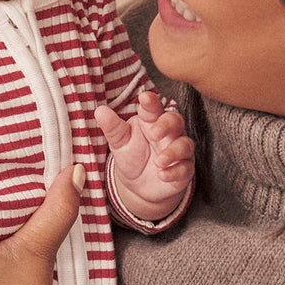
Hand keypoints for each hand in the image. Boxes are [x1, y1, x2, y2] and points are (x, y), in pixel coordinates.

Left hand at [95, 91, 193, 212]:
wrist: (140, 187)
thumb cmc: (132, 158)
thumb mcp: (120, 143)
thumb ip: (113, 128)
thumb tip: (100, 111)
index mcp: (151, 120)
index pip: (153, 107)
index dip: (151, 102)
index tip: (144, 97)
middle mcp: (168, 133)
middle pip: (175, 120)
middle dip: (166, 125)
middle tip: (153, 133)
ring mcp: (178, 150)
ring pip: (184, 145)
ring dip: (172, 152)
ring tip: (158, 161)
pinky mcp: (184, 169)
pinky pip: (185, 168)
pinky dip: (175, 172)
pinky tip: (163, 175)